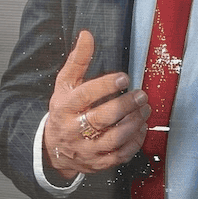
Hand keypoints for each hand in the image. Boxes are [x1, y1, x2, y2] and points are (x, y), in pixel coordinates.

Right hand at [42, 30, 150, 180]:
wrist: (52, 148)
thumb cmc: (63, 110)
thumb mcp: (65, 84)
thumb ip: (78, 60)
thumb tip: (87, 35)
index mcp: (65, 108)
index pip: (85, 95)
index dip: (106, 85)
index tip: (124, 77)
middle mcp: (73, 130)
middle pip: (103, 118)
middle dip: (126, 105)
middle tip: (141, 94)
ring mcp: (86, 149)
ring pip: (114, 138)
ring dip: (134, 122)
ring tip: (145, 109)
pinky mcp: (97, 163)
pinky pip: (119, 155)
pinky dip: (135, 142)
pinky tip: (141, 128)